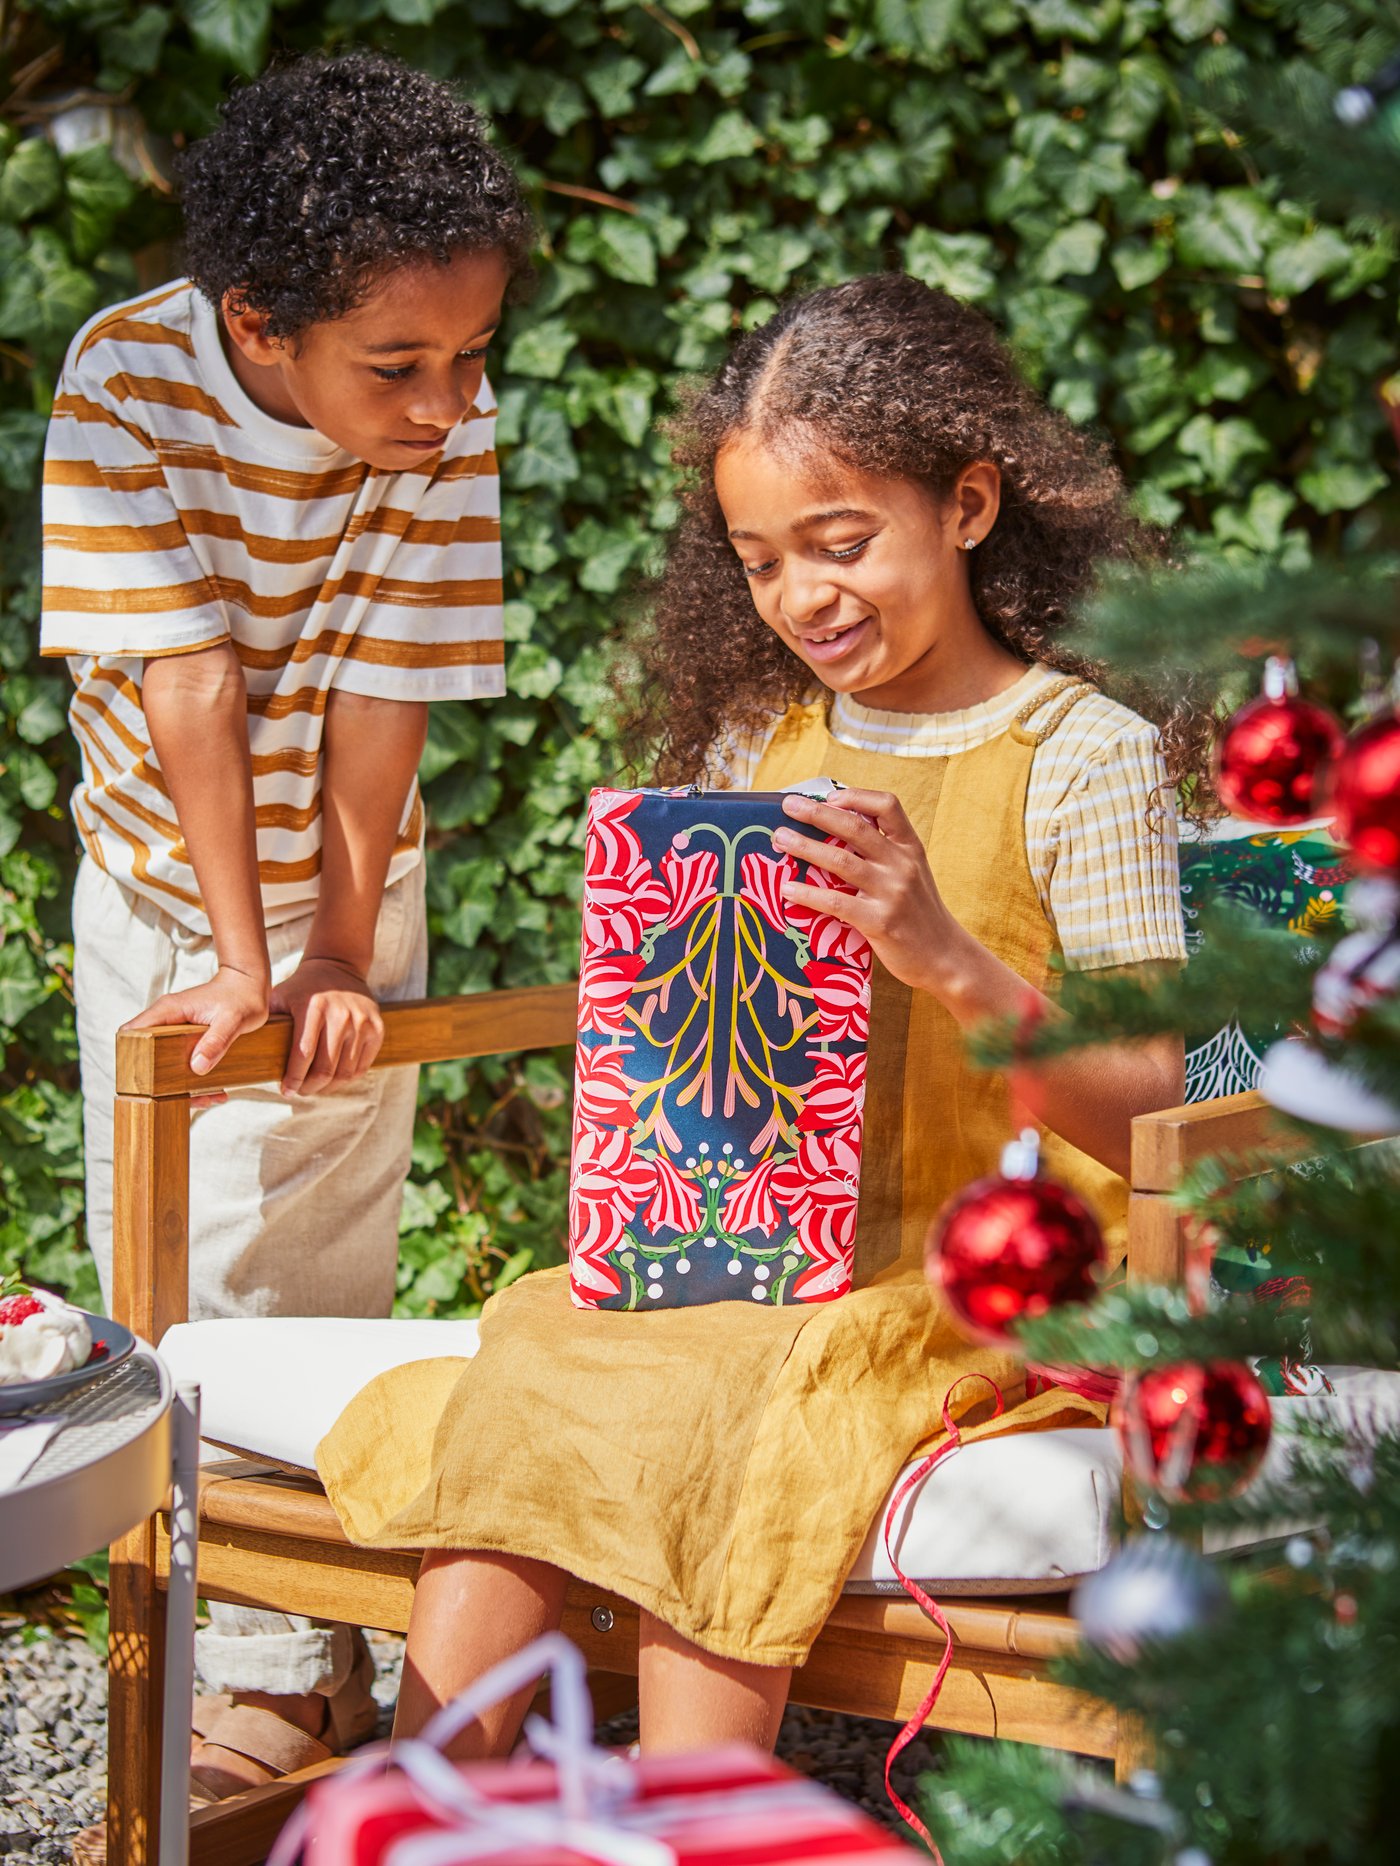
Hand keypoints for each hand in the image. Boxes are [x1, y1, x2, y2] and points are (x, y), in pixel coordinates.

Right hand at [123, 965, 270, 1107]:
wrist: (250, 984)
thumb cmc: (242, 996)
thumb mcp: (233, 1020)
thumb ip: (216, 1041)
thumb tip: (197, 1067)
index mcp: (169, 1010)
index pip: (132, 1033)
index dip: (130, 1058)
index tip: (143, 1083)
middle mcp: (167, 1019)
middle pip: (145, 1054)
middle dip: (158, 1082)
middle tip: (184, 1098)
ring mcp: (175, 1029)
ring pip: (163, 1063)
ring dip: (180, 1086)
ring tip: (207, 1098)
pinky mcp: (185, 1038)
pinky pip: (179, 1061)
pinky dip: (193, 1079)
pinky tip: (214, 1091)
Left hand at [270, 958, 384, 1096]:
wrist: (338, 967)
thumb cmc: (302, 988)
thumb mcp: (280, 997)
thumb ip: (268, 1022)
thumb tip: (246, 1051)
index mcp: (314, 1008)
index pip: (303, 1055)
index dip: (293, 1079)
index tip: (286, 1091)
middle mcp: (341, 1016)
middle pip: (325, 1069)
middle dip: (309, 1087)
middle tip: (299, 1092)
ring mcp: (362, 1023)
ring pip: (345, 1073)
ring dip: (328, 1087)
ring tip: (315, 1088)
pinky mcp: (377, 1029)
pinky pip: (362, 1067)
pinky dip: (346, 1079)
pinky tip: (333, 1080)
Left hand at [773, 788, 969, 997]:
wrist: (945, 958)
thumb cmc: (920, 915)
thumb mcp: (912, 875)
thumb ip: (884, 855)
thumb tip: (835, 838)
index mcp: (910, 848)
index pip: (888, 806)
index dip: (856, 796)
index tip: (828, 797)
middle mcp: (902, 864)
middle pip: (854, 827)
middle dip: (816, 812)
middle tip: (787, 804)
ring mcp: (892, 892)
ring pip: (840, 860)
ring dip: (804, 846)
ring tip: (779, 839)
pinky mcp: (879, 922)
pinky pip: (835, 902)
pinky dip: (807, 894)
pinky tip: (787, 889)